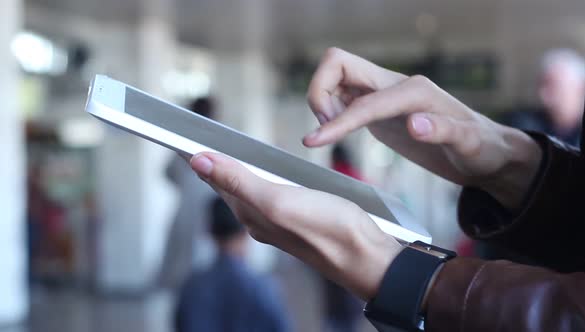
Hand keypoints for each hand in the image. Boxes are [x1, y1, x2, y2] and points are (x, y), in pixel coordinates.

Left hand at [190, 152, 400, 300]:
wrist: (364, 255)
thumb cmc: (326, 228)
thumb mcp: (277, 199)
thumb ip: (238, 180)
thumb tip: (198, 161)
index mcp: (248, 211)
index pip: (213, 178)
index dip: (197, 158)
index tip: (181, 138)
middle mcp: (258, 216)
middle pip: (227, 183)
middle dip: (212, 162)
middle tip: (197, 140)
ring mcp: (277, 217)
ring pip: (247, 188)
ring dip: (233, 169)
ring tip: (222, 151)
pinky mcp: (297, 214)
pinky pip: (268, 191)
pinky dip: (259, 176)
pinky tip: (264, 171)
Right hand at [304, 48, 541, 209]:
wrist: (485, 154)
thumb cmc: (481, 149)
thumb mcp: (471, 146)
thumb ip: (444, 132)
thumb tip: (414, 123)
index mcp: (414, 91)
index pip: (363, 102)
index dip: (336, 121)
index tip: (313, 141)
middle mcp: (396, 85)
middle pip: (339, 63)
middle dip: (319, 91)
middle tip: (325, 128)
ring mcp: (385, 94)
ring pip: (336, 77)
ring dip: (322, 100)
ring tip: (328, 131)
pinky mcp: (379, 107)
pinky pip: (342, 96)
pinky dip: (329, 110)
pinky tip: (335, 130)